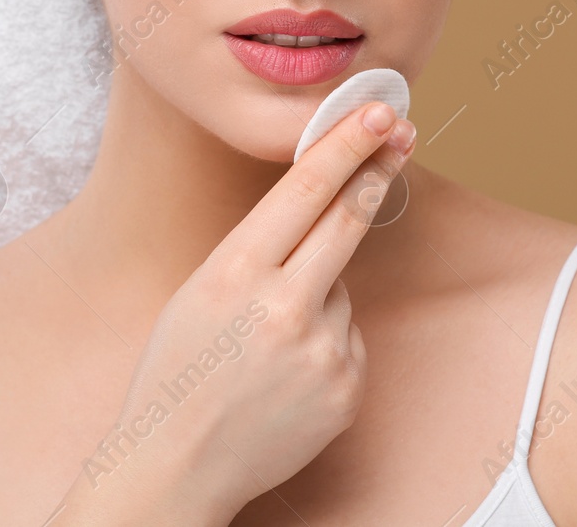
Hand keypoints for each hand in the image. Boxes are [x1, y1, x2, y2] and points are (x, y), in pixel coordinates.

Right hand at [53, 100, 416, 525]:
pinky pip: (348, 337)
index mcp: (233, 272)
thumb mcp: (199, 291)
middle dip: (376, 169)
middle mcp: (282, 306)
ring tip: (266, 344)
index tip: (376, 112)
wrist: (177, 464)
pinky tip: (286, 374)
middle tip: (399, 132)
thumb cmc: (178, 368)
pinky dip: (326, 343)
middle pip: (347, 220)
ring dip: (317, 296)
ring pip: (340, 288)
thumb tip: (324, 210)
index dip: (345, 146)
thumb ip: (258, 252)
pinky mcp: (346, 387)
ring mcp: (321, 350)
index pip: (303, 191)